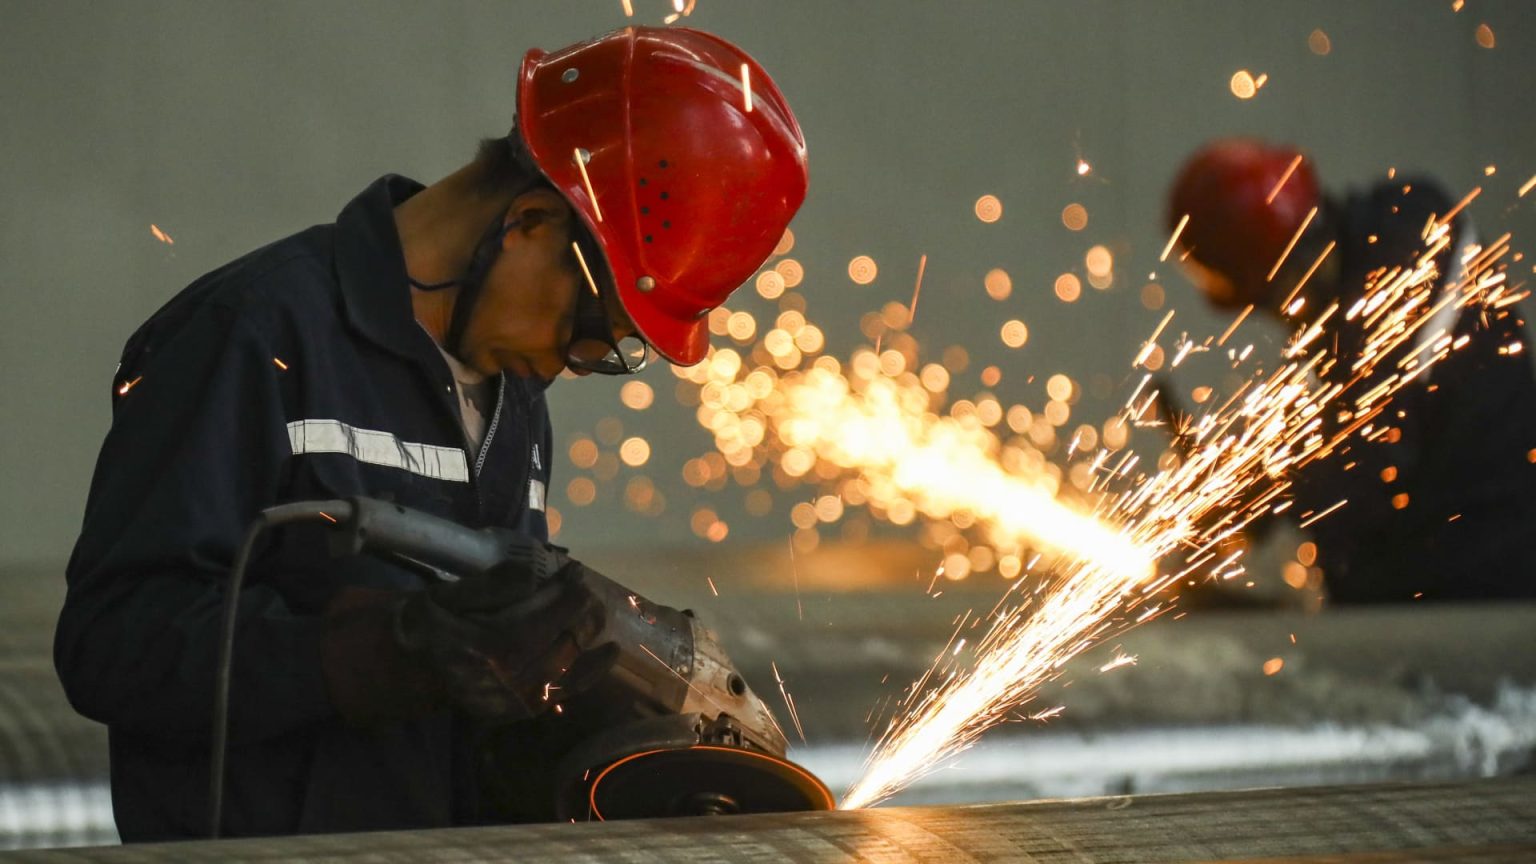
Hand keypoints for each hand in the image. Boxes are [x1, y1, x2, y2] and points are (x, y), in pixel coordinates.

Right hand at [320, 541, 610, 725]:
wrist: (402, 672)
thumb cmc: (426, 626)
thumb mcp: (447, 596)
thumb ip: (490, 585)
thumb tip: (532, 571)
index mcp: (488, 648)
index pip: (544, 616)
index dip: (566, 592)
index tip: (576, 571)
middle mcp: (506, 679)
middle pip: (562, 642)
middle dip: (582, 613)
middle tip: (588, 590)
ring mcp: (513, 701)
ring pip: (568, 668)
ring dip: (589, 640)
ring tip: (599, 615)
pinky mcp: (516, 712)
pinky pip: (562, 694)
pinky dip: (587, 674)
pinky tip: (606, 655)